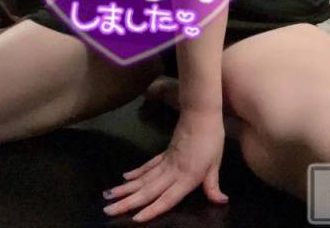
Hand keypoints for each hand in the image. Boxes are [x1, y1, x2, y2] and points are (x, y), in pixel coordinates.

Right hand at [102, 107, 228, 222]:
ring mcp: (165, 161)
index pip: (167, 198)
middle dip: (127, 202)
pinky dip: (136, 173)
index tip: (135, 219)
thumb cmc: (211, 138)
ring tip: (108, 196)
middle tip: (107, 209)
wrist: (200, 112)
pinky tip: (124, 178)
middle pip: (148, 190)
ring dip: (125, 188)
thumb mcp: (216, 163)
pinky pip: (147, 166)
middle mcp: (172, 171)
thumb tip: (221, 202)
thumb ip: (213, 185)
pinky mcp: (164, 152)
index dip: (152, 209)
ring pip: (143, 178)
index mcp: (186, 176)